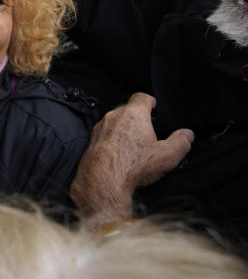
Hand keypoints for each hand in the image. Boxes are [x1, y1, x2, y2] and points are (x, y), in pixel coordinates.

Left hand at [70, 93, 193, 222]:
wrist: (102, 181)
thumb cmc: (134, 166)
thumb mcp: (167, 155)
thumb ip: (181, 142)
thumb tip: (187, 134)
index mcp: (133, 114)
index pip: (141, 97)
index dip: (150, 101)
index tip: (154, 107)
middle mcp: (113, 116)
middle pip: (127, 109)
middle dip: (138, 117)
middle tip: (148, 130)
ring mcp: (99, 128)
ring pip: (114, 122)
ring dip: (123, 128)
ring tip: (134, 144)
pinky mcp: (90, 141)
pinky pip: (104, 134)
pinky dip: (112, 139)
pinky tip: (119, 153)